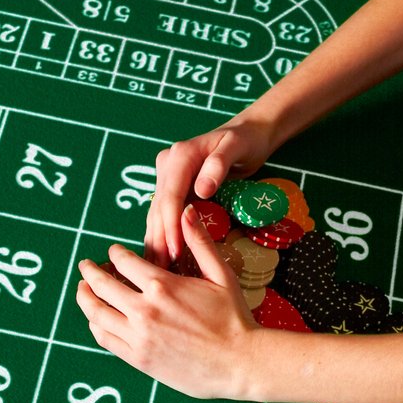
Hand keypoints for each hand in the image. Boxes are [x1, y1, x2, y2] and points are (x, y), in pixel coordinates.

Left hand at [76, 209, 258, 398]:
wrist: (240, 363)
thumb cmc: (234, 318)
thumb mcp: (220, 274)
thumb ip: (199, 242)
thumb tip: (186, 210)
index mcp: (162, 285)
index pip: (123, 261)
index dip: (114, 253)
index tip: (113, 252)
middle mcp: (144, 309)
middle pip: (101, 285)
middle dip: (89, 272)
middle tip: (85, 266)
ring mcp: (139, 336)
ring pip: (96, 313)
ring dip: (85, 298)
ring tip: (82, 291)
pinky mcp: (139, 359)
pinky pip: (105, 339)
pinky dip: (95, 325)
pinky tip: (96, 319)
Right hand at [146, 118, 276, 260]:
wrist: (247, 133)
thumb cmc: (245, 141)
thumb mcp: (236, 147)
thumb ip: (218, 165)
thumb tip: (201, 190)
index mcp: (180, 155)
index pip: (170, 196)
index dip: (171, 225)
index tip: (175, 250)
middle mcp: (168, 164)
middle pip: (159, 207)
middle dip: (160, 239)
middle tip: (161, 270)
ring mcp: (168, 175)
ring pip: (156, 212)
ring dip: (156, 240)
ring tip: (156, 269)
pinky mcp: (172, 185)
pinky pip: (164, 212)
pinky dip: (162, 233)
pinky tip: (160, 254)